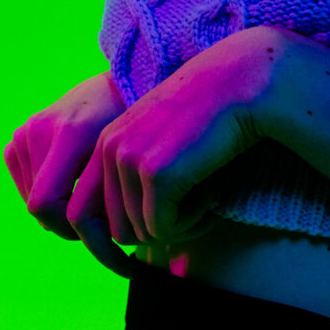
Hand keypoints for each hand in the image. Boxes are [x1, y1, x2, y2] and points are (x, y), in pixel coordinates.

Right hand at [3, 72, 129, 270]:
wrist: (119, 86)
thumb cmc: (135, 129)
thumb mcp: (128, 160)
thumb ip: (110, 196)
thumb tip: (100, 242)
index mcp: (70, 133)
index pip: (44, 203)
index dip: (67, 228)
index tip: (99, 234)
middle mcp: (41, 128)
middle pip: (36, 204)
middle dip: (65, 223)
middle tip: (98, 225)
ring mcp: (27, 130)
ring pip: (31, 196)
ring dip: (57, 208)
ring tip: (88, 204)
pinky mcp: (20, 135)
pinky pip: (25, 182)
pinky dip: (44, 192)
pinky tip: (71, 188)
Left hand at [66, 28, 296, 262]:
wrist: (241, 85)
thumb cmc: (211, 119)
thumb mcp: (161, 144)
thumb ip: (138, 178)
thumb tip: (125, 235)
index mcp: (106, 142)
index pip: (88, 214)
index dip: (119, 236)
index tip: (148, 243)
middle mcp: (110, 149)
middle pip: (117, 231)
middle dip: (156, 232)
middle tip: (193, 211)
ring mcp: (130, 160)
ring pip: (141, 234)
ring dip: (177, 226)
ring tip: (204, 194)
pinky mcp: (157, 173)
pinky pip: (164, 230)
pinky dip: (192, 222)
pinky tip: (212, 193)